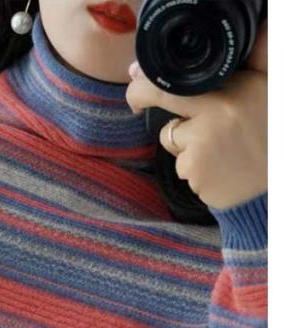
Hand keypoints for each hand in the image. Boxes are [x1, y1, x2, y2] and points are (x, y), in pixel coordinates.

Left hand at [125, 19, 266, 209]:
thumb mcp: (255, 82)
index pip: (164, 92)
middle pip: (168, 131)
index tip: (136, 97)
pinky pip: (189, 177)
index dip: (142, 93)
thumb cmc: (268, 121)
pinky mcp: (200, 186)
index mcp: (220, 99)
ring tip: (227, 152)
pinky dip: (202, 175)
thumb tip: (160, 65)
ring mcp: (201, 161)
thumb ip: (222, 70)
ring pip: (179, 157)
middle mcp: (207, 129)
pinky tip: (226, 169)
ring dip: (194, 155)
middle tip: (213, 133)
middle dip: (181, 131)